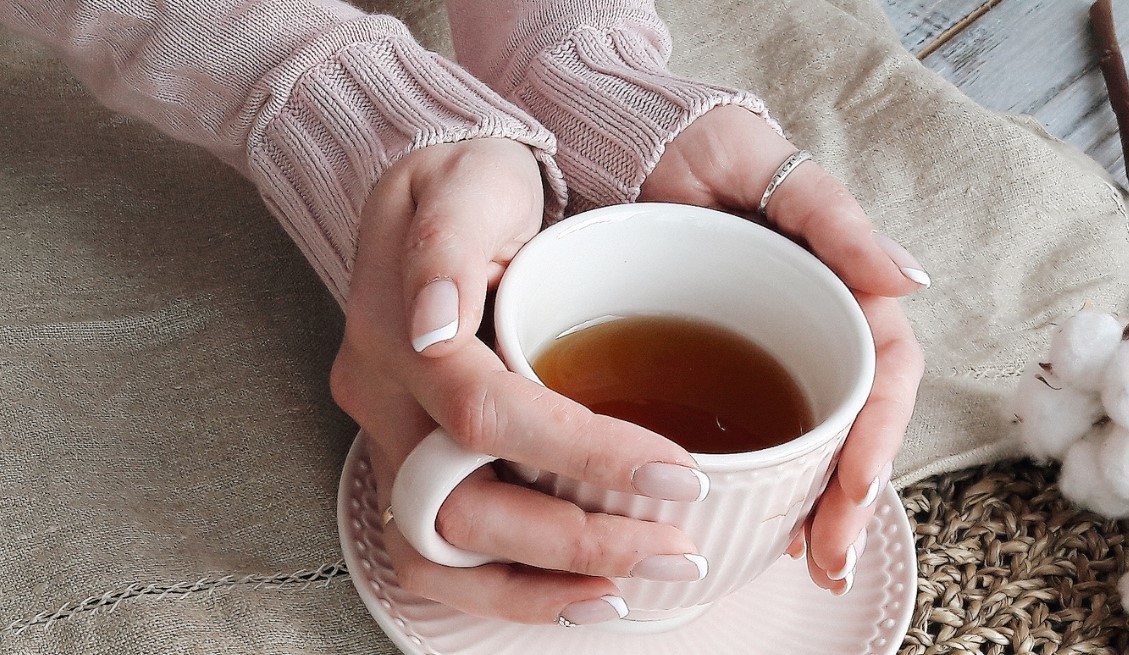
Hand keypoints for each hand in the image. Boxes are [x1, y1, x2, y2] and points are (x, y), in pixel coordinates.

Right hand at [331, 139, 708, 624]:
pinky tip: (589, 591)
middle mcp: (385, 402)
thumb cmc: (466, 178)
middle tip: (674, 545)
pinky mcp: (415, 462)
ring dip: (542, 586)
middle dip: (574, 542)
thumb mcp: (466, 178)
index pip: (488, 417)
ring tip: (636, 588)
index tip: (681, 474)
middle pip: (459, 510)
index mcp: (397, 334)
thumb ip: (444, 244)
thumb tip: (435, 325)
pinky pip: (449, 556)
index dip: (586, 454)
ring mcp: (393, 440)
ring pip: (441, 558)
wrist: (433, 189)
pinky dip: (517, 587)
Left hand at [641, 105, 926, 594]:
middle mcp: (809, 327)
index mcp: (839, 285)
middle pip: (851, 427)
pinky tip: (755, 526)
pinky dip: (761, 485)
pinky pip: (748, 435)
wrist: (613, 142)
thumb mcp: (764, 165)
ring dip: (813, 509)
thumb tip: (911, 281)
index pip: (883, 373)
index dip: (878, 435)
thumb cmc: (696, 143)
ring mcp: (761, 352)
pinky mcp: (708, 367)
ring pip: (807, 443)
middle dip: (848, 500)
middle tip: (824, 560)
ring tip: (802, 564)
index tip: (856, 489)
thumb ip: (834, 219)